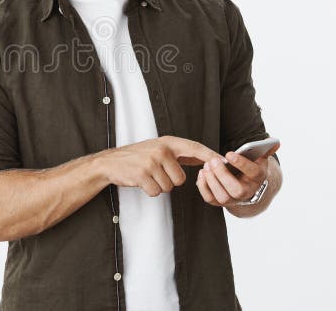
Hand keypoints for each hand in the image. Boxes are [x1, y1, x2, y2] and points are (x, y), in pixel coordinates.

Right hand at [98, 137, 219, 196]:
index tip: (225, 161)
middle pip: (181, 178)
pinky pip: (156, 192)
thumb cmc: (137, 157)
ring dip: (159, 186)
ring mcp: (151, 162)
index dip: (210, 156)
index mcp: (167, 142)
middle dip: (170, 181)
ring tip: (147, 176)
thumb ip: (180, 153)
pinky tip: (141, 181)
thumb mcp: (158, 148)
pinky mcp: (142, 174)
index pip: (194, 148)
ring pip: (169, 187)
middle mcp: (161, 150)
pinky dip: (149, 191)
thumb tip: (206, 158)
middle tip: (156, 173)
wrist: (110, 163)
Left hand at [196, 145, 277, 206]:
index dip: (241, 163)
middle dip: (223, 175)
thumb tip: (276, 143)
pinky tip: (201, 173)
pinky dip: (203, 187)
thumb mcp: (259, 157)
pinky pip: (210, 199)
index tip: (229, 154)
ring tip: (206, 166)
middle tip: (213, 161)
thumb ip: (265, 149)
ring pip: (223, 197)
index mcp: (258, 178)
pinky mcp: (219, 202)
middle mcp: (247, 192)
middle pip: (237, 190)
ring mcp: (233, 199)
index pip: (253, 173)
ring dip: (212, 181)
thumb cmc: (250, 167)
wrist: (246, 184)